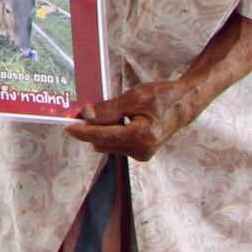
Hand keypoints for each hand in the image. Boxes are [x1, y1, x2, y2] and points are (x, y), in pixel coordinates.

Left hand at [65, 79, 197, 160]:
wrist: (184, 105)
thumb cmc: (162, 97)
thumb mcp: (134, 98)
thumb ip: (109, 110)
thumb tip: (86, 116)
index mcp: (142, 137)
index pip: (104, 136)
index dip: (84, 132)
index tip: (67, 128)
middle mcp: (142, 150)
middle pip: (103, 142)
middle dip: (94, 128)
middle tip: (89, 110)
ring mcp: (142, 154)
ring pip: (108, 143)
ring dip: (104, 129)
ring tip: (117, 112)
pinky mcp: (141, 153)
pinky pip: (117, 143)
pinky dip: (113, 131)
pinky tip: (122, 119)